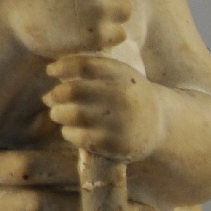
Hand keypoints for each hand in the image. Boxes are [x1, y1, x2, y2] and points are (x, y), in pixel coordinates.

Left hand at [43, 54, 165, 162]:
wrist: (161, 125)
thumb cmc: (128, 94)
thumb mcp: (119, 74)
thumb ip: (92, 69)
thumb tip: (55, 71)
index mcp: (121, 74)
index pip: (83, 65)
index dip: (61, 67)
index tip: (50, 71)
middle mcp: (122, 96)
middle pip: (73, 90)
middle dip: (56, 94)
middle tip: (49, 98)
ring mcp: (121, 122)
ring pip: (74, 115)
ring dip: (58, 114)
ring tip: (57, 114)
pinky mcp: (118, 145)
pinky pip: (82, 138)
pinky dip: (69, 133)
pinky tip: (69, 130)